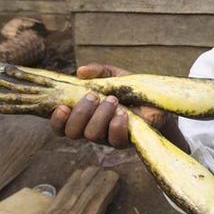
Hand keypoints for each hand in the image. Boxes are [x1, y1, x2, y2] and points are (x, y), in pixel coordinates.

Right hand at [49, 62, 165, 147]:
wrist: (156, 102)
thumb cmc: (129, 90)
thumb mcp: (112, 75)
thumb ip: (97, 71)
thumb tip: (81, 71)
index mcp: (83, 115)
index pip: (61, 126)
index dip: (57, 120)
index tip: (62, 106)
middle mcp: (91, 129)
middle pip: (72, 132)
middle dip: (80, 112)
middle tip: (93, 96)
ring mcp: (107, 138)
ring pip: (91, 135)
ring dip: (100, 115)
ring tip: (113, 100)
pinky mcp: (125, 142)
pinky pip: (115, 140)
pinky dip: (116, 125)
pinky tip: (124, 113)